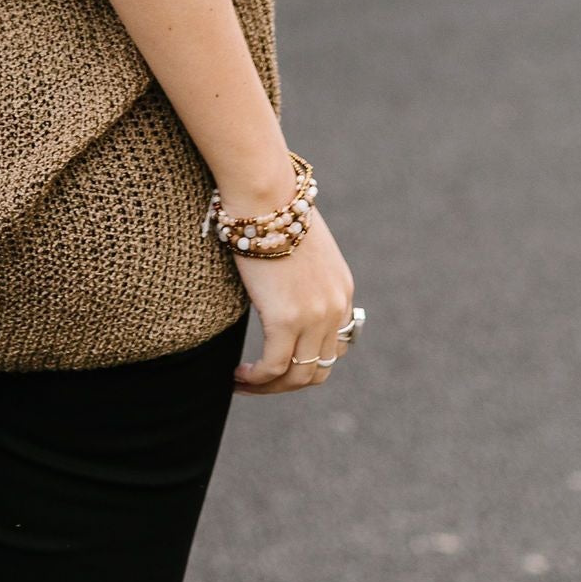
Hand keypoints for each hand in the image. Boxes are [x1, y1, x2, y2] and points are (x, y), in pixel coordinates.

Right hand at [226, 206, 356, 397]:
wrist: (266, 194)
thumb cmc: (274, 209)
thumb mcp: (301, 245)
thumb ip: (300, 271)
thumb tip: (278, 280)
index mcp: (342, 290)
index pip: (336, 346)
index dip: (307, 360)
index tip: (280, 362)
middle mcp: (335, 308)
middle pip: (319, 368)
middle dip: (289, 383)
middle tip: (260, 381)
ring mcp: (314, 316)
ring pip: (297, 375)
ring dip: (270, 387)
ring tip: (244, 382)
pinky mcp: (286, 319)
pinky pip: (273, 367)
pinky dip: (256, 379)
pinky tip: (238, 375)